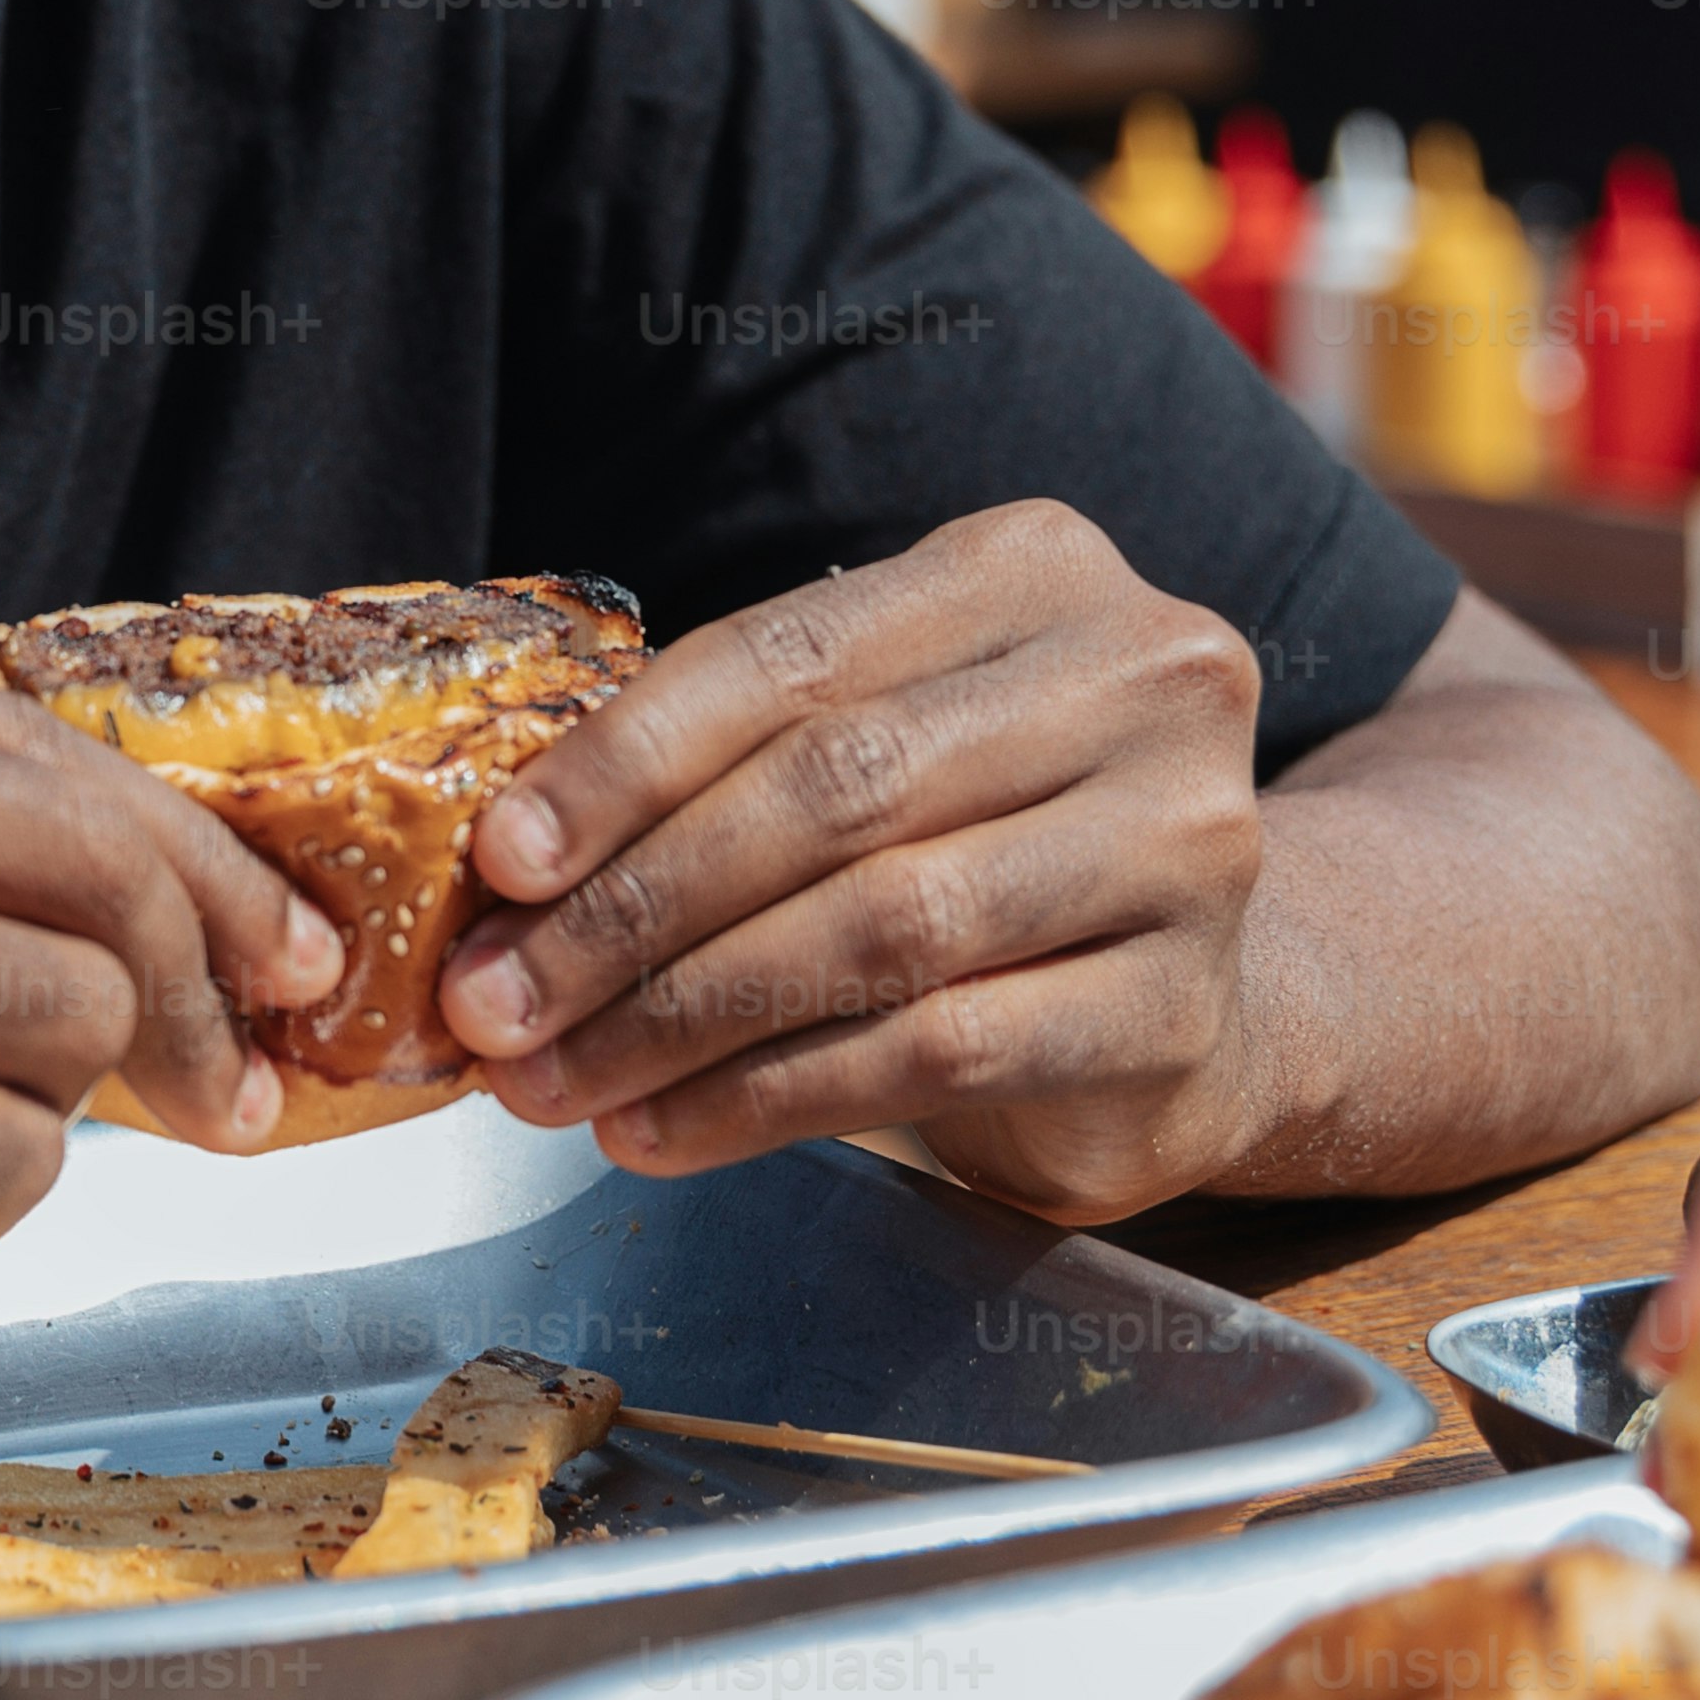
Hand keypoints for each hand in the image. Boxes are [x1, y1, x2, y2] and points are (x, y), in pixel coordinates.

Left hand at [429, 501, 1277, 1224]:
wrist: (1203, 995)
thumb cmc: (988, 843)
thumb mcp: (885, 743)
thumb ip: (736, 758)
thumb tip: (511, 862)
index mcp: (1034, 568)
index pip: (791, 655)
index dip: (624, 763)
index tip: (501, 862)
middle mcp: (1138, 681)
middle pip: (831, 791)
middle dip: (632, 907)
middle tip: (497, 999)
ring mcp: (1183, 843)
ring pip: (878, 927)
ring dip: (681, 1016)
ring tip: (555, 1077)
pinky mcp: (1179, 1005)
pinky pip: (933, 1051)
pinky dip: (770, 1098)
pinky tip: (663, 1132)